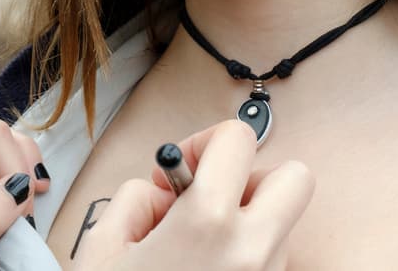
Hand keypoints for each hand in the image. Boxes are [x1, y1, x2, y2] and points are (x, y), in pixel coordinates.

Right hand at [73, 120, 313, 270]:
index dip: (206, 142)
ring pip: (283, 225)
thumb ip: (138, 197)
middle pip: (294, 178)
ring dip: (250, 222)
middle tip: (210, 197)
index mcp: (208, 223)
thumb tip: (166, 190)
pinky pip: (273, 262)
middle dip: (252, 178)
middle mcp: (252, 251)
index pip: (239, 139)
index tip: (182, 168)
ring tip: (200, 248)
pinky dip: (248, 257)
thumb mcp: (103, 244)